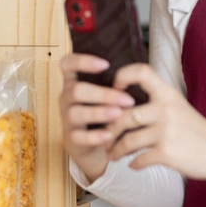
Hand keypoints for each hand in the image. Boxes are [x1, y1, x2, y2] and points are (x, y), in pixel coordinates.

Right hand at [59, 54, 135, 183]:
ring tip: (120, 115)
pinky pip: (79, 136)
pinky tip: (109, 135)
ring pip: (76, 112)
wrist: (92, 145)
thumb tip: (139, 71)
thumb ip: (113, 82)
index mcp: (73, 82)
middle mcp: (67, 98)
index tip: (106, 64)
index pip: (67, 64)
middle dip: (103, 94)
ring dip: (99, 113)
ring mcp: (67, 118)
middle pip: (76, 90)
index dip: (82, 61)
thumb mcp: (104, 95)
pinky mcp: (71, 138)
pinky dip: (94, 136)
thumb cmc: (102, 112)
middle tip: (128, 100)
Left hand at [102, 64, 205, 192]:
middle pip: (123, 115)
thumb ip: (156, 104)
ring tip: (112, 155)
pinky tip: (133, 164)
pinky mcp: (167, 153)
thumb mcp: (179, 108)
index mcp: (168, 94)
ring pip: (127, 140)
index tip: (114, 91)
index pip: (141, 72)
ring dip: (116, 150)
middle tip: (105, 138)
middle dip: (109, 130)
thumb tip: (123, 107)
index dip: (122, 77)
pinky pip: (138, 159)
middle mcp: (166, 109)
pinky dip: (133, 163)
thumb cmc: (197, 131)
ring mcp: (166, 131)